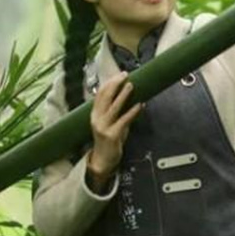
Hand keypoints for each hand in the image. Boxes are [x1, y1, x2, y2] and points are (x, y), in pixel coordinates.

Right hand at [87, 71, 142, 191]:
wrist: (103, 160)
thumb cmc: (108, 139)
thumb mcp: (108, 122)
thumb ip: (114, 109)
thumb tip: (126, 94)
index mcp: (94, 114)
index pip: (100, 94)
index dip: (110, 83)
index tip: (120, 74)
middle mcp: (97, 119)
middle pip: (105, 97)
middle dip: (115, 84)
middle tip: (125, 75)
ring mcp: (103, 127)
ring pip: (113, 107)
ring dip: (123, 95)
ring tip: (131, 85)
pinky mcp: (112, 135)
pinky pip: (124, 121)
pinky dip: (132, 112)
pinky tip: (139, 105)